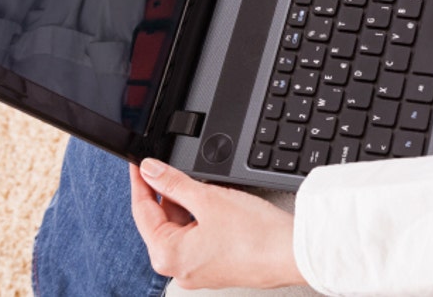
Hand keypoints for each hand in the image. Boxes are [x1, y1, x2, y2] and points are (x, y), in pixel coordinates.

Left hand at [129, 159, 306, 289]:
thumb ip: (173, 182)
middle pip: (162, 221)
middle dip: (167, 193)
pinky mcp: (215, 266)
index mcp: (167, 257)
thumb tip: (151, 171)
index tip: (140, 163)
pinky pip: (198, 237)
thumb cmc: (255, 236)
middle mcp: (179, 270)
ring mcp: (198, 270)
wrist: (293, 254)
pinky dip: (201, 217)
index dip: (141, 182)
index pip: (143, 212)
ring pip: (182, 228)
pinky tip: (213, 202)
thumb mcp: (207, 198)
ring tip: (200, 185)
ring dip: (186, 204)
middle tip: (169, 167)